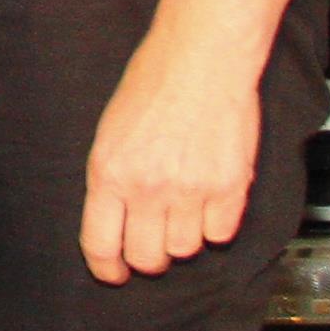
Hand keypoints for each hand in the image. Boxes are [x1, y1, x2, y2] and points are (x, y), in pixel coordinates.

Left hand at [78, 24, 263, 282]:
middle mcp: (147, 188)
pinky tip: (211, 198)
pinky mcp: (229, 189)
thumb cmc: (154, 82)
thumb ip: (113, 178)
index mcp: (108, 172)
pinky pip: (221, 234)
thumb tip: (115, 220)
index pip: (101, 245)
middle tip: (154, 241)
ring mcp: (190, 191)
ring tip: (185, 207)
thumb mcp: (111, 130)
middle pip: (147, 258)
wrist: (202, 57)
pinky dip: (217, 224)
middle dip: (148, 258)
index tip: (114, 273)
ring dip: (184, 237)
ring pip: (186, 249)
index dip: (107, 268)